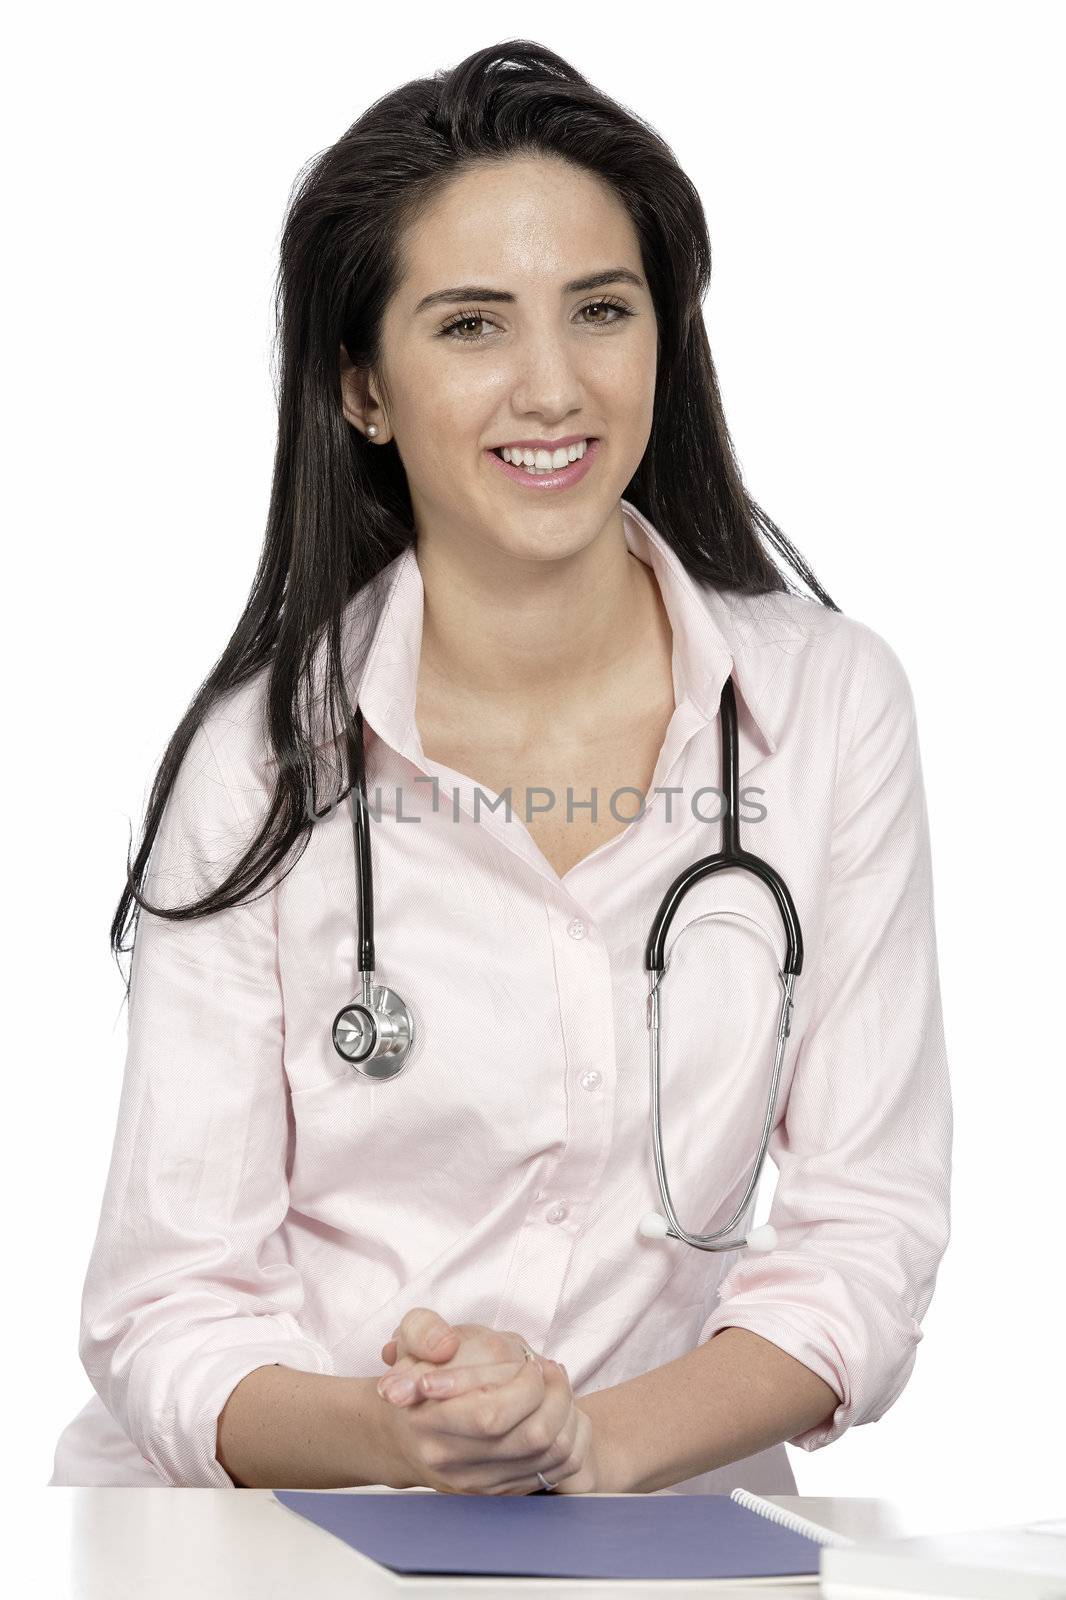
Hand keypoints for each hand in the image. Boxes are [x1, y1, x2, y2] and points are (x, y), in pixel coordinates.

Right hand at [375, 1308, 604, 1493]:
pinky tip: (559, 1410)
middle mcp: (454, 1462)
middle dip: (556, 1395)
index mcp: (429, 1422)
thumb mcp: (410, 1338)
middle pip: (533, 1437)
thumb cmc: (418, 1376)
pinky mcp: (502, 1492)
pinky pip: (560, 1469)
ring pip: (553, 1454)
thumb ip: (423, 1331)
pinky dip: (574, 1434)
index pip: (492, 1416)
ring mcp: (480, 1483)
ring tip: (556, 1385)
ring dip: (569, 1412)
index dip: (526, 1385)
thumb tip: (444, 1347)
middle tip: (550, 1369)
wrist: (407, 1434)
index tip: (530, 1363)